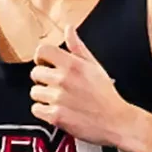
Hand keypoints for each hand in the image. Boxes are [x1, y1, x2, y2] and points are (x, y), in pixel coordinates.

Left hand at [31, 28, 135, 147]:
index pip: (42, 50)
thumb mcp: (95, 66)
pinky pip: (36, 109)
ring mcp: (58, 98)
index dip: (42, 57)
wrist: (117, 122)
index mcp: (73, 64)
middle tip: (57, 86)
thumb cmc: (107, 96)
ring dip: (44, 96)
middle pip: (35, 72)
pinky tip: (58, 110)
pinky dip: (44, 112)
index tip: (46, 64)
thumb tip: (69, 28)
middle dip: (44, 79)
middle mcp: (63, 79)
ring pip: (34, 92)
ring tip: (60, 100)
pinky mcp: (55, 116)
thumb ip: (78, 47)